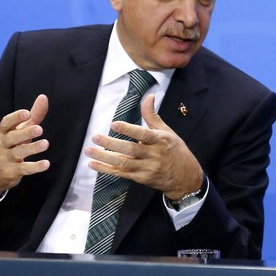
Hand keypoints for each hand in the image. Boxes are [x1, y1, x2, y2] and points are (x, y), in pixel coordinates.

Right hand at [0, 94, 49, 200]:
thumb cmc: (10, 146)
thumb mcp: (19, 130)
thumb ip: (33, 115)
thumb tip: (43, 97)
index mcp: (2, 132)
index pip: (5, 123)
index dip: (15, 118)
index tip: (26, 113)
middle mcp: (2, 145)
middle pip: (12, 138)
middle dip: (25, 133)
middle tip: (39, 129)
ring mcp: (5, 159)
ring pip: (18, 153)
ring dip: (32, 148)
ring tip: (45, 144)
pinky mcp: (12, 172)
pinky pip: (24, 169)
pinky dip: (35, 167)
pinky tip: (46, 164)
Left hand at [86, 95, 203, 199]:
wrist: (186, 178)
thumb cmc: (176, 152)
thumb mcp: (168, 132)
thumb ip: (153, 115)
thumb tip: (148, 96)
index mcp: (161, 140)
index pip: (143, 134)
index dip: (128, 129)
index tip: (114, 124)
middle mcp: (154, 155)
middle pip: (130, 149)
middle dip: (111, 144)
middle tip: (95, 137)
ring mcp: (147, 169)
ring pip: (123, 163)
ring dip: (104, 157)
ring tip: (89, 150)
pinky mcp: (141, 179)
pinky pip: (121, 174)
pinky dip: (106, 170)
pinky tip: (94, 164)